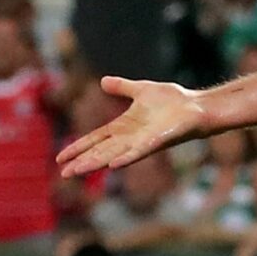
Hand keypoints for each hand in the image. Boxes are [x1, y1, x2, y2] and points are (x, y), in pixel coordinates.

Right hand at [57, 77, 207, 176]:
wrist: (195, 106)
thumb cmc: (172, 101)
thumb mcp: (141, 90)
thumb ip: (122, 87)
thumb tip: (102, 81)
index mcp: (124, 126)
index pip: (95, 138)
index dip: (78, 147)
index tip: (60, 158)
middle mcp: (130, 137)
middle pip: (100, 151)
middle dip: (82, 161)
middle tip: (63, 174)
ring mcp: (142, 142)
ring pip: (113, 154)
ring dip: (96, 163)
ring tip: (78, 171)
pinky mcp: (156, 142)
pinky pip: (138, 152)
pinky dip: (125, 158)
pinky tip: (113, 166)